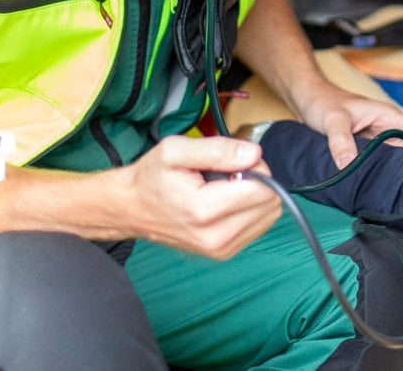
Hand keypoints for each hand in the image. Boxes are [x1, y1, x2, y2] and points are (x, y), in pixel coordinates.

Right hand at [120, 135, 281, 258]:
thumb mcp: (175, 150)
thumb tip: (254, 154)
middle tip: (229, 172)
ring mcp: (221, 249)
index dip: (256, 167)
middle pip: (270, 203)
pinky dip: (250, 209)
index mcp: (204, 210)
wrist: (132, 208)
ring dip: (255, 196)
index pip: (262, 189)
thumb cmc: (152, 178)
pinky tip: (226, 201)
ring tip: (225, 187)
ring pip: (268, 216)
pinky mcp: (224, 253)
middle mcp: (216, 236)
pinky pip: (259, 226)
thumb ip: (218, 149)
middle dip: (258, 180)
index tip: (235, 160)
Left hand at [290, 81, 402, 167]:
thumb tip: (349, 164)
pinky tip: (396, 187)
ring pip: (402, 155)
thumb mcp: (332, 120)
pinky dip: (393, 171)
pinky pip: (387, 160)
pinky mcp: (369, 146)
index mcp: (388, 116)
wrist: (308, 98)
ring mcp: (380, 137)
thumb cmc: (323, 102)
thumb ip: (341, 141)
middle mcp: (388, 127)